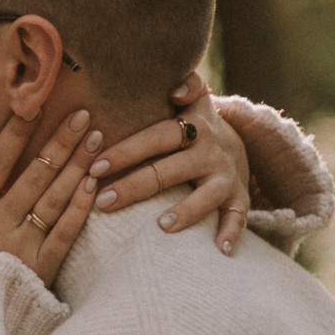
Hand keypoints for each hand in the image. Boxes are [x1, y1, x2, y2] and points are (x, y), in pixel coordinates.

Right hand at [0, 109, 101, 285]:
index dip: (14, 136)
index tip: (31, 107)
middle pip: (34, 176)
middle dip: (60, 143)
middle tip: (82, 115)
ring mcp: (23, 247)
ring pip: (54, 199)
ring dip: (77, 167)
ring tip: (96, 140)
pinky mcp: (44, 269)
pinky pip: (66, 232)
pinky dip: (80, 207)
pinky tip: (94, 183)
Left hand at [90, 76, 249, 253]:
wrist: (239, 142)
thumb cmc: (194, 124)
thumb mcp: (193, 98)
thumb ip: (184, 84)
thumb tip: (176, 87)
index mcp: (192, 124)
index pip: (154, 137)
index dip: (126, 151)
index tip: (95, 164)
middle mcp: (210, 150)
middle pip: (168, 169)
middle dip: (134, 185)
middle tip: (102, 200)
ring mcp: (226, 175)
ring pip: (205, 195)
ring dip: (186, 211)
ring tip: (161, 225)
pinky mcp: (239, 198)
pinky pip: (237, 217)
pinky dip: (231, 233)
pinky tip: (220, 250)